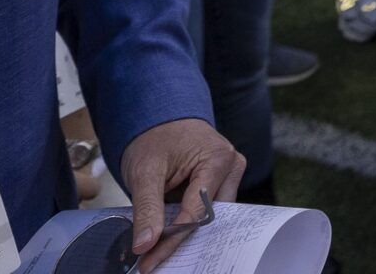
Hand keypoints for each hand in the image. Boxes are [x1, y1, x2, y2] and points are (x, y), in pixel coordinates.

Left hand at [120, 118, 244, 271]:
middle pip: (211, 217)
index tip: (149, 260)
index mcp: (218, 159)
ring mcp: (229, 175)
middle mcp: (231, 166)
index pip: (197, 212)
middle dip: (182, 241)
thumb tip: (144, 245)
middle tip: (154, 262)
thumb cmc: (154, 136)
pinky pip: (209, 210)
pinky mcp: (221, 182)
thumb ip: (146, 209)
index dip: (172, 239)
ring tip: (158, 253)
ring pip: (212, 217)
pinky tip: (168, 238)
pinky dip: (188, 223)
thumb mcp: (144, 171)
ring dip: (186, 233)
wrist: (158, 116)